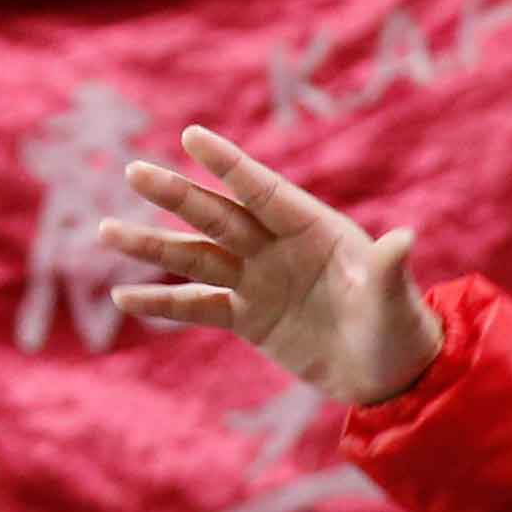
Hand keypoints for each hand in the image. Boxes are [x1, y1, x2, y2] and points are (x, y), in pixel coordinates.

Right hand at [99, 128, 439, 409]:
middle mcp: (277, 248)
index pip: (263, 190)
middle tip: (134, 171)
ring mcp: (258, 281)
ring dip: (152, 246)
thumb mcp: (394, 300)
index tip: (191, 136)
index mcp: (313, 230)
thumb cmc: (400, 328)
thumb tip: (406, 237)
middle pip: (218, 216)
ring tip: (105, 231)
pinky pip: (197, 305)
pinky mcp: (248, 318)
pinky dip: (161, 302)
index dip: (229, 164)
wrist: (390, 375)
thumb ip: (388, 269)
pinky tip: (122, 296)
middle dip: (177, 195)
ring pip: (196, 257)